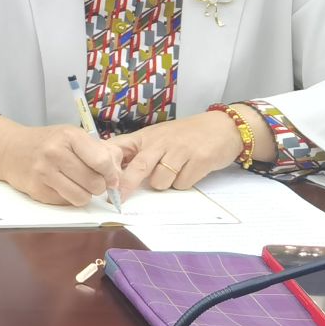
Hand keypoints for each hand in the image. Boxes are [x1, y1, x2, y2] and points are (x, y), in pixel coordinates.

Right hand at [0, 119, 124, 206]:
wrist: (10, 149)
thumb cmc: (49, 143)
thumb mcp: (74, 137)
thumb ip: (101, 151)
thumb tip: (117, 177)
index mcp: (69, 136)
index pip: (102, 161)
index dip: (111, 173)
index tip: (110, 176)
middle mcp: (55, 153)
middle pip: (95, 183)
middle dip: (98, 185)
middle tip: (91, 180)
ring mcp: (44, 173)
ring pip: (82, 198)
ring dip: (85, 195)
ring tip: (78, 184)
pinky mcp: (37, 190)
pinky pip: (66, 203)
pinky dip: (68, 197)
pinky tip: (60, 186)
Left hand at [118, 110, 244, 194]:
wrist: (224, 127)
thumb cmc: (186, 135)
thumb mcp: (158, 137)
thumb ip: (139, 152)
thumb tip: (115, 174)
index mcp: (146, 136)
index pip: (120, 147)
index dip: (108, 165)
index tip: (101, 181)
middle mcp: (162, 141)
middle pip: (138, 167)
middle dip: (127, 185)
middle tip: (119, 198)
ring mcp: (181, 150)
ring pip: (160, 181)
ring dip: (165, 184)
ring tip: (175, 172)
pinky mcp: (200, 160)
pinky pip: (182, 184)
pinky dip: (184, 183)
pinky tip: (191, 171)